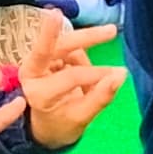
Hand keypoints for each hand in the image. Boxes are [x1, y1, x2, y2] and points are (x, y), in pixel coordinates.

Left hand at [12, 19, 123, 149]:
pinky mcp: (44, 53)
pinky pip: (70, 48)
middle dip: (86, 37)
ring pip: (69, 44)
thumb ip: (100, 97)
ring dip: (88, 54)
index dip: (96, 74)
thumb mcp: (81, 117)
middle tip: (111, 30)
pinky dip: (83, 56)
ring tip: (99, 75)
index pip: (71, 77)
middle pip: (61, 47)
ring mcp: (36, 59)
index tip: (118, 72)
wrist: (45, 123)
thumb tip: (121, 75)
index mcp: (38, 92)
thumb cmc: (61, 123)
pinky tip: (85, 71)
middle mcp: (31, 72)